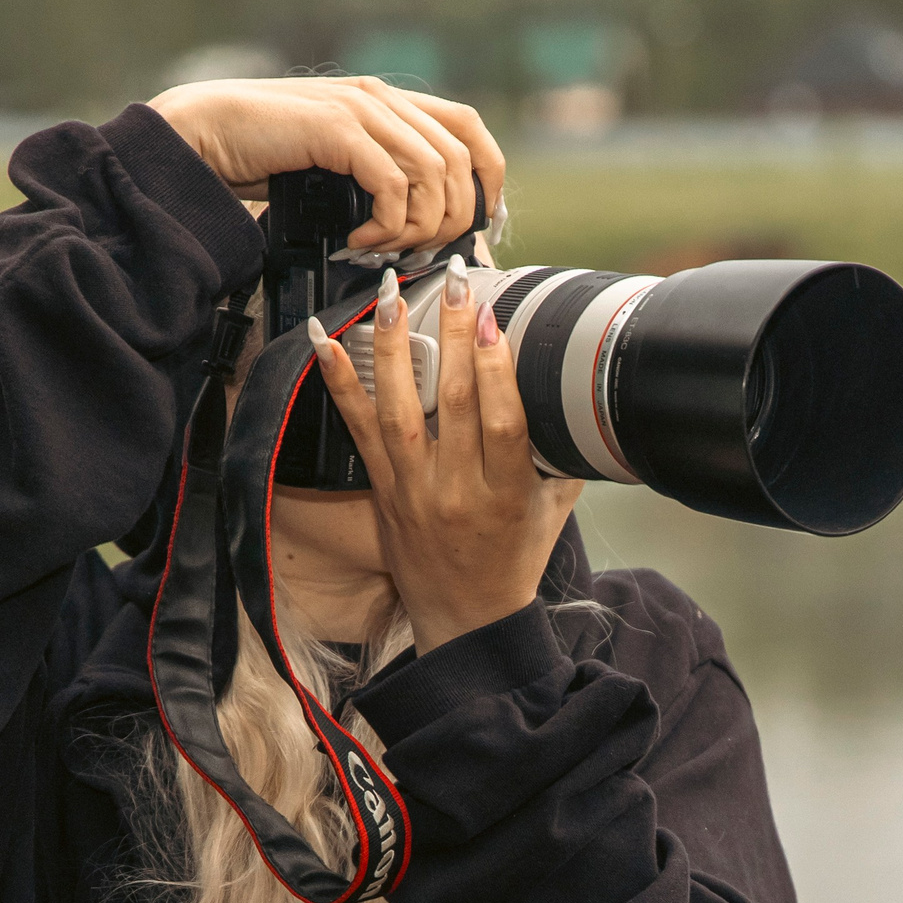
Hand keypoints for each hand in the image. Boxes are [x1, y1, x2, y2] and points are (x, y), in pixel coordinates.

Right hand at [148, 77, 501, 254]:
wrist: (204, 135)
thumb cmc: (263, 156)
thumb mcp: (335, 166)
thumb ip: (377, 176)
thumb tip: (420, 225)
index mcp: (387, 101)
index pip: (468, 126)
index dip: (488, 174)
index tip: (482, 220)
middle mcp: (381, 98)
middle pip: (460, 159)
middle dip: (453, 217)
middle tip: (419, 251)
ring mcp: (360, 109)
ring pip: (433, 174)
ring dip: (416, 226)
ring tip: (382, 249)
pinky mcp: (337, 130)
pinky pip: (392, 186)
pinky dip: (385, 226)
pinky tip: (358, 242)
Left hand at [310, 265, 582, 653]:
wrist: (464, 619)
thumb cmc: (514, 560)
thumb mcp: (553, 510)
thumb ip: (564, 454)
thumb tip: (579, 390)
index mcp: (506, 497)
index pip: (502, 424)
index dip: (497, 369)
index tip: (494, 320)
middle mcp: (456, 492)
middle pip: (454, 405)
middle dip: (454, 336)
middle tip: (454, 283)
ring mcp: (412, 490)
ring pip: (398, 410)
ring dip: (393, 346)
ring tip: (391, 295)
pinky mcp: (381, 490)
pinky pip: (356, 428)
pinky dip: (338, 381)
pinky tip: (323, 339)